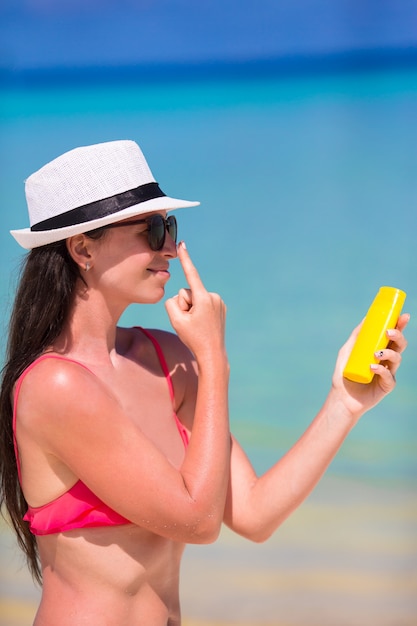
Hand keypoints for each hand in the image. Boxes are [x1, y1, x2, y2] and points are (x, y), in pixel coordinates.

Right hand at [165, 242, 226, 357]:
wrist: (212, 354)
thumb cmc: (193, 339)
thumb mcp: (176, 321)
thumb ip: (171, 303)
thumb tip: (178, 297)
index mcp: (203, 298)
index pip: (191, 274)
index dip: (185, 259)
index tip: (182, 244)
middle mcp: (213, 296)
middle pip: (187, 293)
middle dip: (184, 306)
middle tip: (190, 323)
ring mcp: (219, 302)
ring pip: (195, 299)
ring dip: (192, 310)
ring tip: (197, 325)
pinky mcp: (221, 307)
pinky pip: (202, 304)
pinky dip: (199, 312)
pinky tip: (203, 324)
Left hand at [332, 313, 408, 418]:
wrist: (341, 397)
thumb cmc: (344, 373)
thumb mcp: (347, 351)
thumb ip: (357, 336)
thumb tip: (366, 318)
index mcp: (380, 349)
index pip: (392, 335)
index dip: (400, 325)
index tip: (403, 315)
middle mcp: (386, 360)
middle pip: (399, 345)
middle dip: (398, 336)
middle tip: (389, 332)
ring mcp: (388, 372)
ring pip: (397, 359)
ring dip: (389, 353)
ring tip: (377, 353)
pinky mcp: (387, 385)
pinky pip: (389, 376)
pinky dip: (381, 370)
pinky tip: (373, 367)